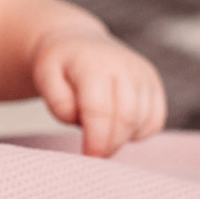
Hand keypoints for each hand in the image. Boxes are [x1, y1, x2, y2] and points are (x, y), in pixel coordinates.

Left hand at [31, 27, 166, 157]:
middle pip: (126, 119)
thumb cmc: (60, 65)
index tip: (86, 156)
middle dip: (110, 145)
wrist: (79, 42)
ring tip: (101, 133)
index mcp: (94, 65)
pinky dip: (138, 133)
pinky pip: (155, 121)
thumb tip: (80, 119)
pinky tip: (118, 127)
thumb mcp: (44, 77)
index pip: (101, 111)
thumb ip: (58, 103)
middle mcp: (125, 66)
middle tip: (93, 154)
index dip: (95, 140)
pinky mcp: (154, 84)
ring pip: (143, 122)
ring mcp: (143, 74)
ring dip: (122, 138)